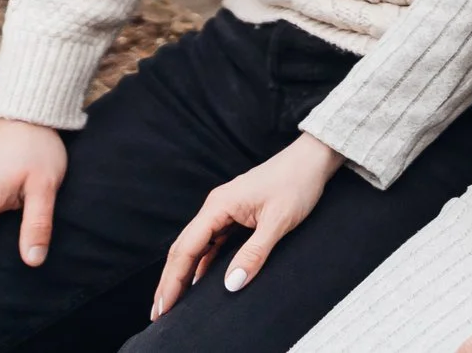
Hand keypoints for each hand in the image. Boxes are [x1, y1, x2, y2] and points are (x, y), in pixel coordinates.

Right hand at [152, 133, 342, 318]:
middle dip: (170, 281)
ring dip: (183, 273)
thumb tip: (232, 284)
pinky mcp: (236, 215)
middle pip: (184, 248)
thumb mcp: (279, 221)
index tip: (164, 306)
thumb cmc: (297, 183)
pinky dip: (202, 263)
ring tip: (173, 302)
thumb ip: (255, 252)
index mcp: (219, 206)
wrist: (312, 159)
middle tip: (159, 313)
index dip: (172, 280)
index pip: (186, 248)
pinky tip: (198, 282)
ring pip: (196, 246)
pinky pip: (212, 243)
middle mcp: (216, 207)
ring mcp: (225, 211)